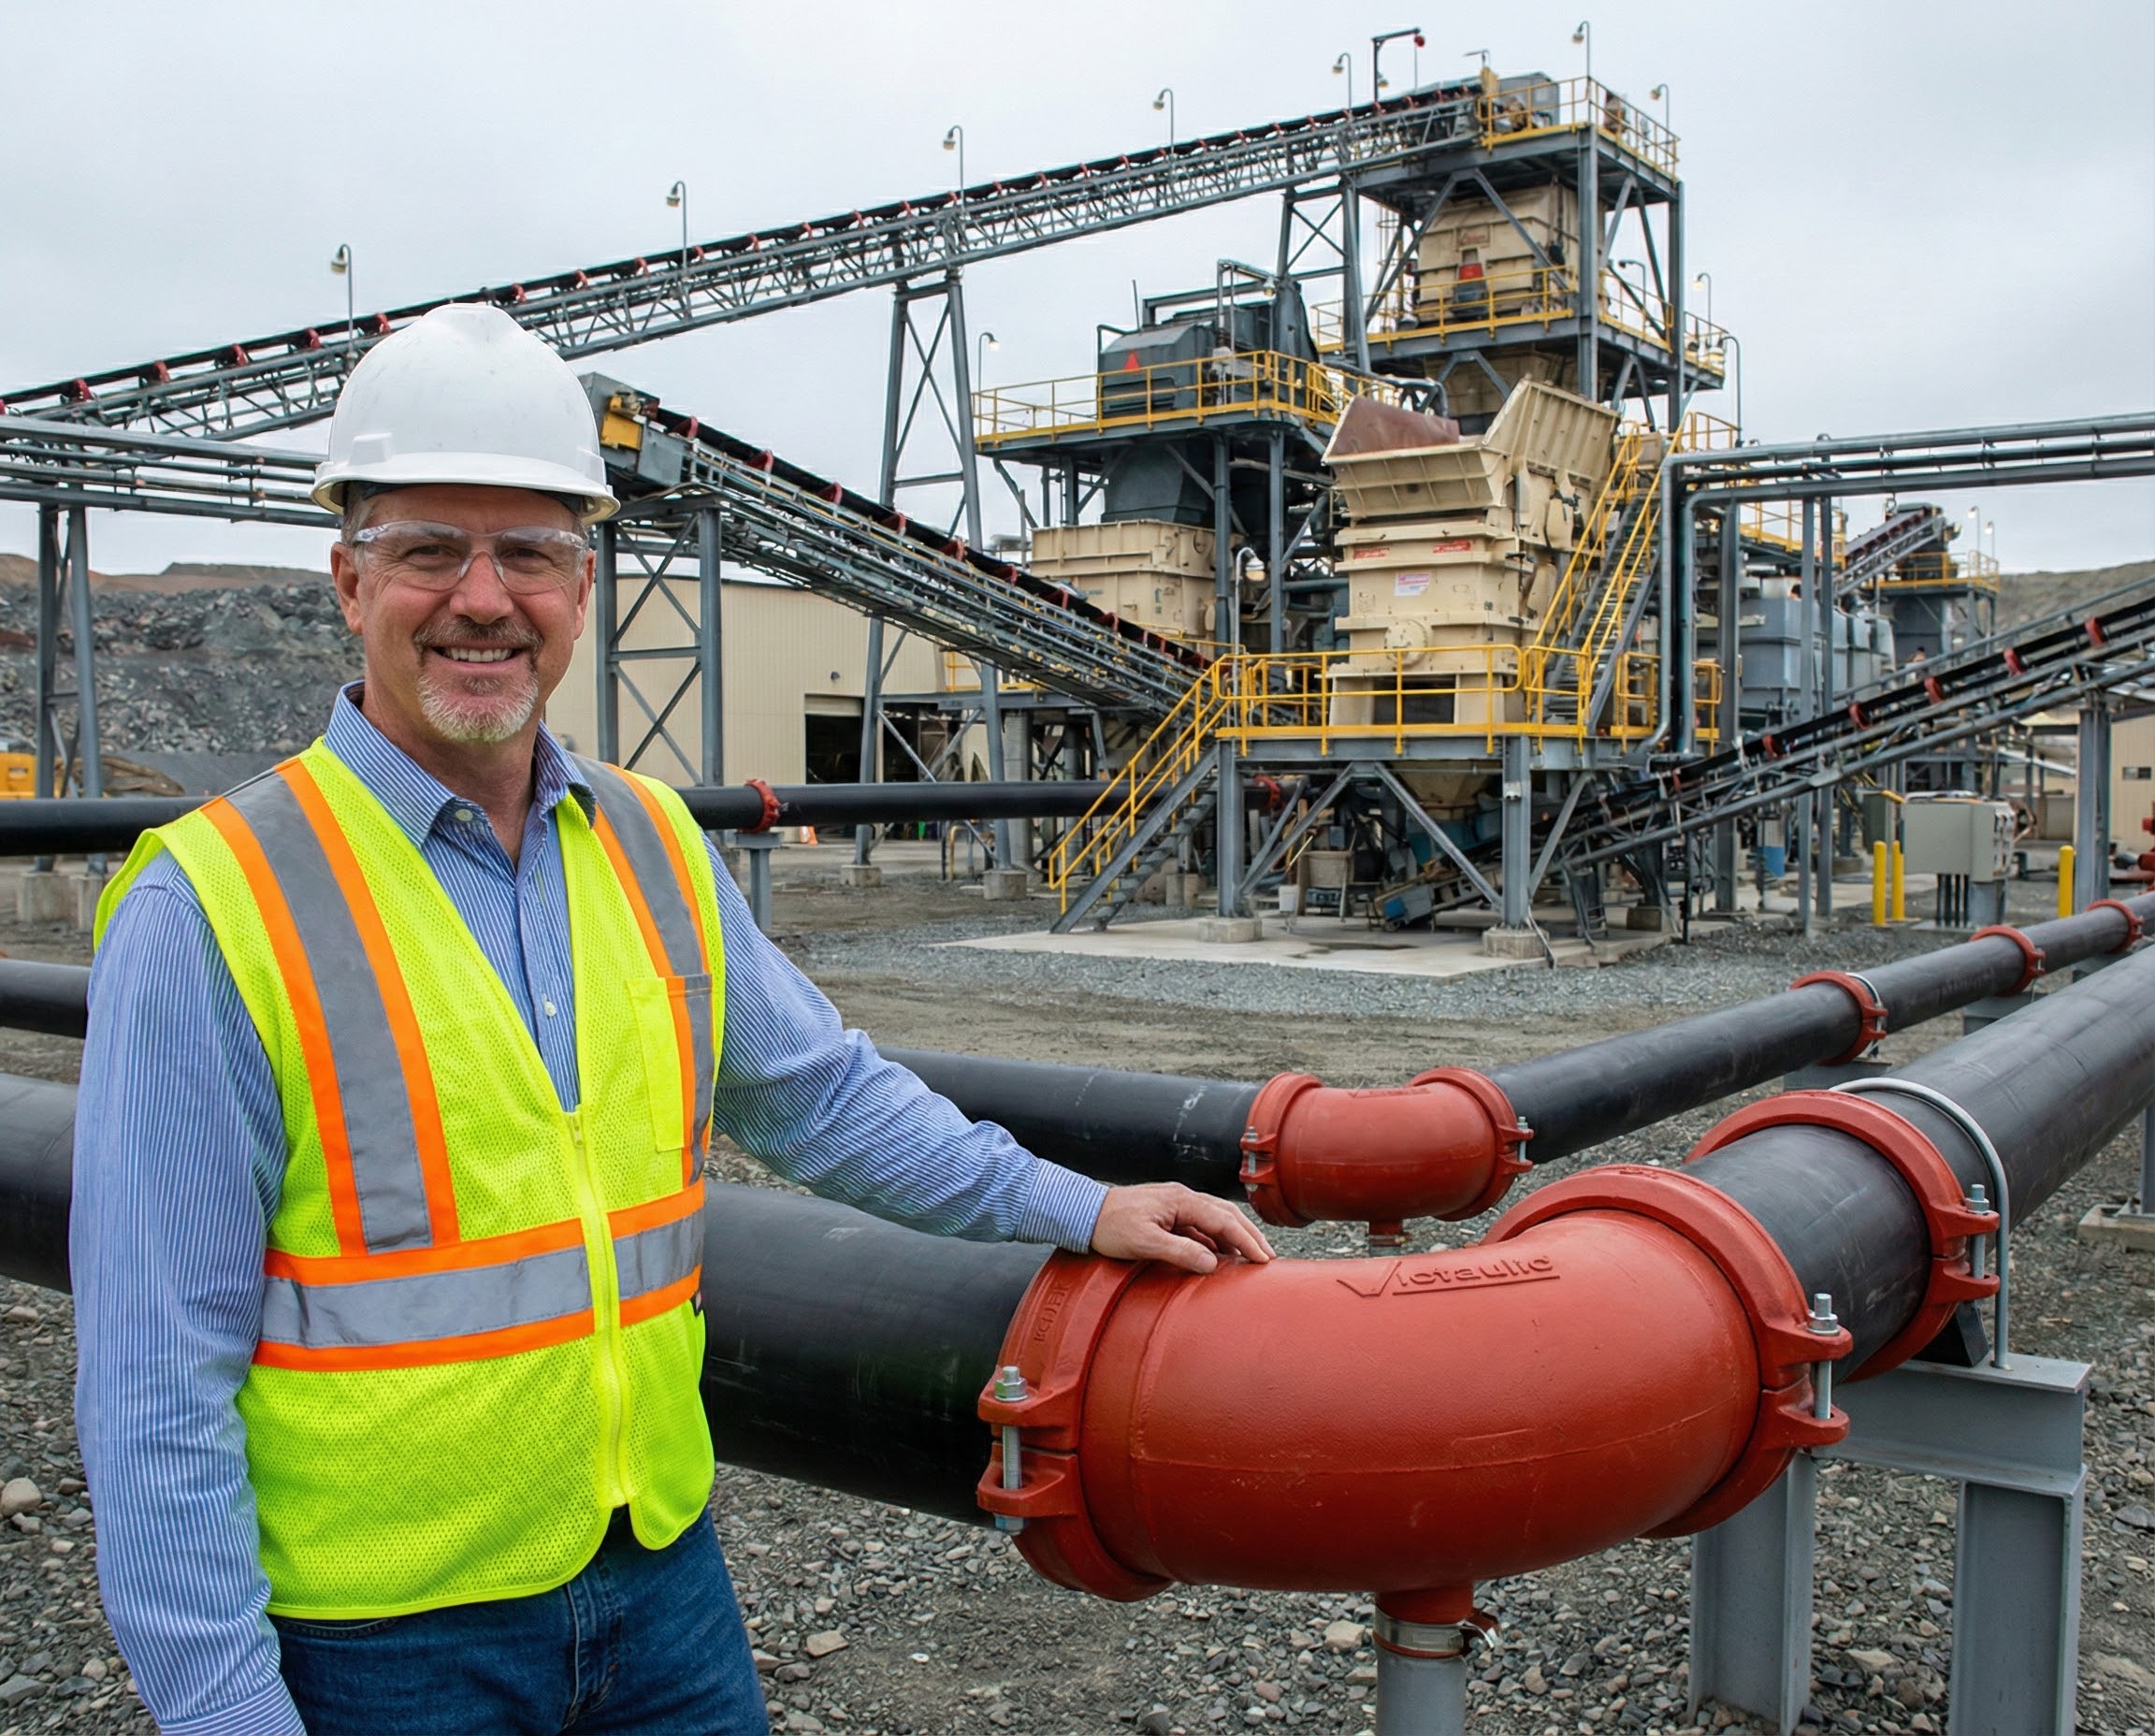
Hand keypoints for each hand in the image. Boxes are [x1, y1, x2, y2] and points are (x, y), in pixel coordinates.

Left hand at [1089, 1183, 1275, 1274]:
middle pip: (1226, 1215)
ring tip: (1250, 1258)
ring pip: (1215, 1219)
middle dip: (1249, 1236)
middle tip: (1268, 1258)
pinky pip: (1200, 1226)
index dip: (1246, 1240)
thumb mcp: (1144, 1242)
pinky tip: (1220, 1254)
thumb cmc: (1110, 1226)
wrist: (1082, 1213)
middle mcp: (1183, 1198)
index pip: (1223, 1220)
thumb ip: (1180, 1251)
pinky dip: (1215, 1239)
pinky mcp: (1168, 1215)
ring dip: (1234, 1237)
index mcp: (1181, 1200)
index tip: (1263, 1259)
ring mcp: (1176, 1205)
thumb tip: (1212, 1263)